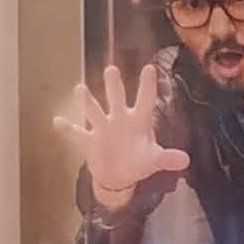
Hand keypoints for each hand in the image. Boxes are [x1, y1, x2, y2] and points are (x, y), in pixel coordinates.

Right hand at [54, 63, 185, 211]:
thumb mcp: (153, 160)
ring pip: (94, 112)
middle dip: (113, 86)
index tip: (150, 68)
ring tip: (80, 89)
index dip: (147, 86)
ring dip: (87, 102)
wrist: (118, 175)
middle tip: (111, 69)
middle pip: (116, 99)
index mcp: (138, 121)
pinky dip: (67, 129)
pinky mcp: (89, 142)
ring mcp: (102, 129)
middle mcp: (119, 120)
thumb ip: (167, 158)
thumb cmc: (138, 161)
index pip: (145, 101)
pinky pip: (76, 134)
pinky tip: (57, 121)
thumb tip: (186, 159)